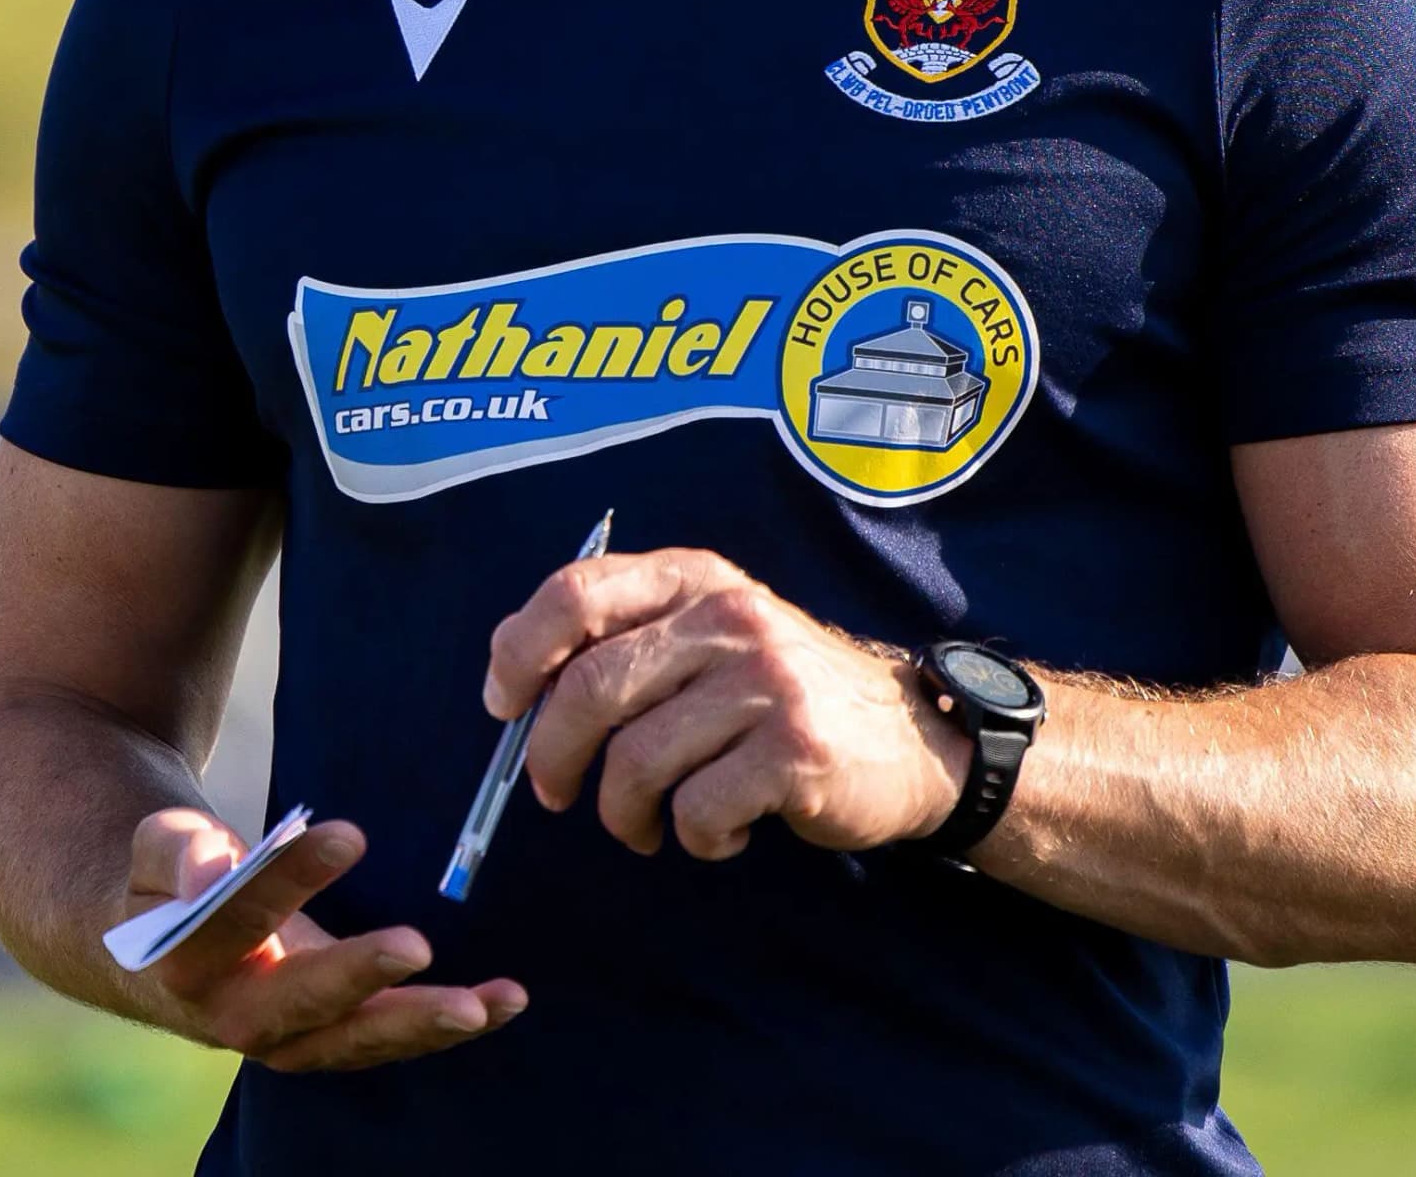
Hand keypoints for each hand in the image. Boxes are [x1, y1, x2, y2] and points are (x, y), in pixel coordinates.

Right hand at [114, 811, 525, 1071]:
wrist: (166, 949)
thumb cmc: (174, 879)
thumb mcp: (163, 844)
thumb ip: (183, 852)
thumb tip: (212, 870)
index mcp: (185, 961)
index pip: (240, 918)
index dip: (291, 878)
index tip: (350, 835)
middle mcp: (235, 1016)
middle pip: (303, 1002)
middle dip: (361, 976)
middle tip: (417, 945)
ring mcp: (287, 1039)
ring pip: (356, 1040)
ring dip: (422, 1022)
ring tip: (486, 1003)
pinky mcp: (330, 1040)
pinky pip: (387, 1041)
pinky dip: (444, 1026)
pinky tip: (502, 1002)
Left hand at [484, 548, 968, 859]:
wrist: (912, 738)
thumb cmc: (779, 692)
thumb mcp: (709, 632)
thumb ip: (624, 634)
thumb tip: (509, 668)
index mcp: (694, 577)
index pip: (575, 593)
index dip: (520, 652)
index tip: (502, 704)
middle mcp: (729, 616)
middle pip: (591, 686)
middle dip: (552, 754)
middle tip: (555, 794)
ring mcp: (767, 681)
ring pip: (638, 760)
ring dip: (623, 812)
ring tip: (643, 825)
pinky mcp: (795, 750)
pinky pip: (698, 809)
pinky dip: (691, 838)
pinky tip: (715, 834)